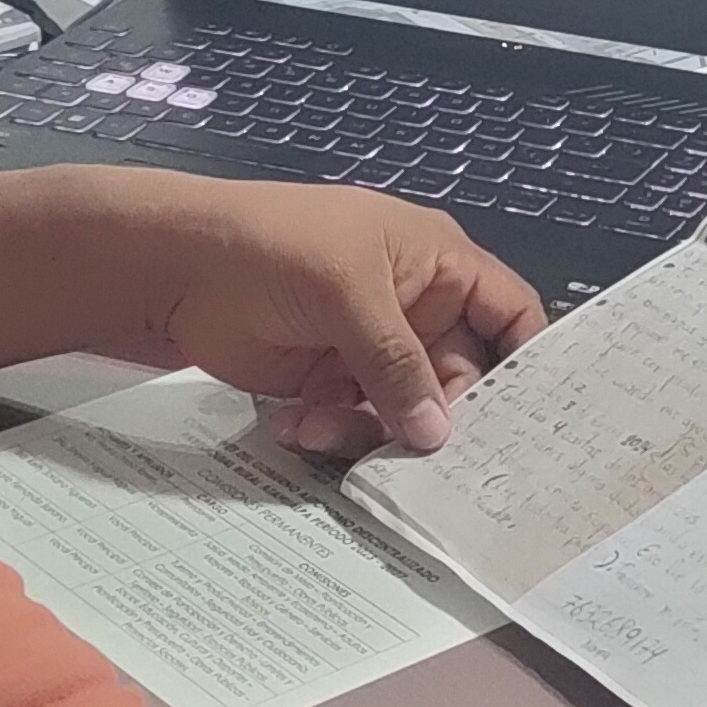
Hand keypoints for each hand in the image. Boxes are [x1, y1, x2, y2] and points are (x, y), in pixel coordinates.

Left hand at [126, 182, 544, 455]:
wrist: (174, 268)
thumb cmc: (273, 247)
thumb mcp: (347, 292)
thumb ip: (399, 364)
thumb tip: (438, 434)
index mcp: (437, 263)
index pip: (509, 311)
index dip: (528, 360)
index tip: (533, 419)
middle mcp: (415, 308)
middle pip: (462, 377)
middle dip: (443, 417)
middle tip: (429, 460)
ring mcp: (371, 348)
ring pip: (407, 411)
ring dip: (374, 430)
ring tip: (325, 425)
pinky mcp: (329, 381)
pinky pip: (357, 422)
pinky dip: (333, 431)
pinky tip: (296, 422)